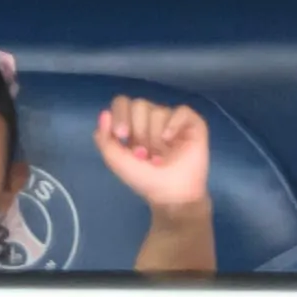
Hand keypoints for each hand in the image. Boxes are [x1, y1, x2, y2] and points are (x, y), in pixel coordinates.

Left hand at [92, 96, 210, 211]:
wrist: (170, 194)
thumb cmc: (145, 179)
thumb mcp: (116, 161)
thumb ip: (104, 138)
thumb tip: (104, 113)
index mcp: (133, 124)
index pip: (122, 103)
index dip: (120, 115)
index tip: (122, 134)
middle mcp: (152, 119)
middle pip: (139, 104)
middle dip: (139, 130)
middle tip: (144, 152)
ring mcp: (172, 120)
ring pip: (158, 110)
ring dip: (155, 136)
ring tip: (160, 155)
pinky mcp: (192, 123)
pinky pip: (181, 110)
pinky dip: (173, 125)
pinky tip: (169, 141)